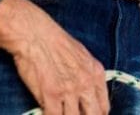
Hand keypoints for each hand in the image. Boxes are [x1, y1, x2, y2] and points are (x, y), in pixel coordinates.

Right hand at [0, 0, 108, 114]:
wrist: (35, 33)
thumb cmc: (55, 41)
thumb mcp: (82, 55)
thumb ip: (87, 75)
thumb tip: (87, 92)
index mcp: (96, 73)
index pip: (104, 107)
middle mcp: (86, 84)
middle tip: (75, 114)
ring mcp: (69, 91)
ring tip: (61, 111)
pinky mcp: (51, 96)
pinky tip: (47, 111)